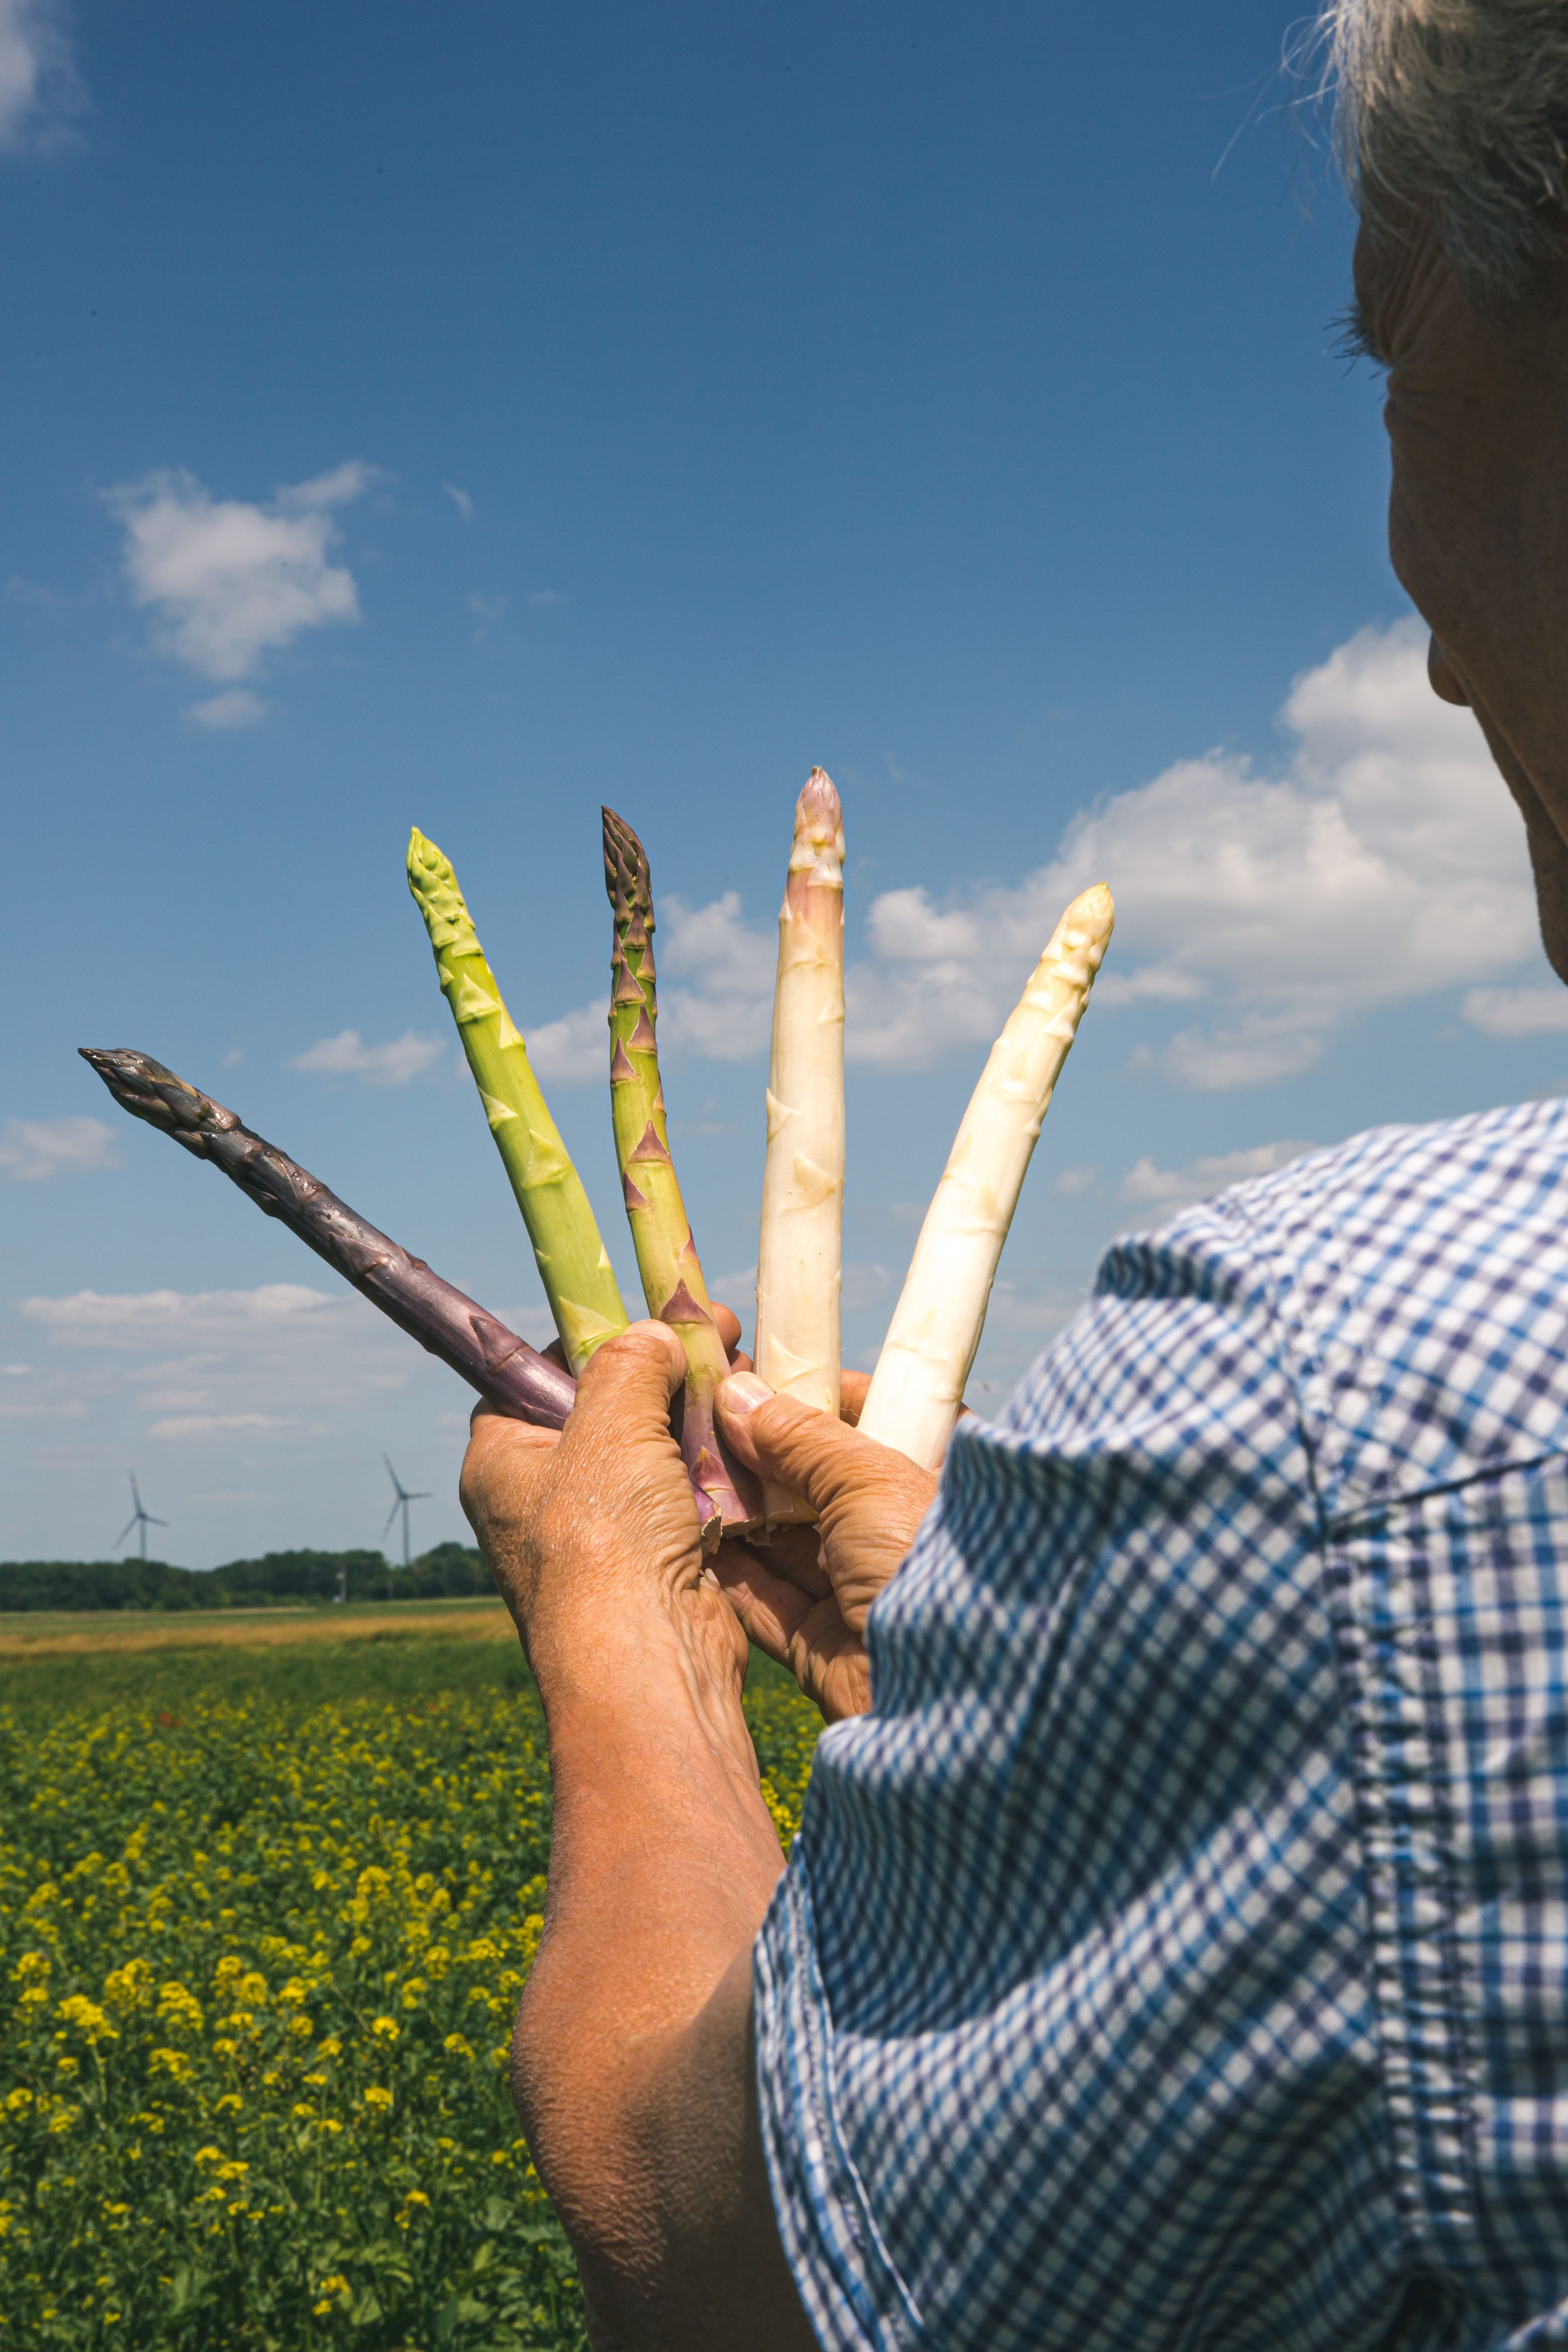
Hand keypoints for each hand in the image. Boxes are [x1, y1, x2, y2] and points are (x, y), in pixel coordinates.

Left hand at [461, 1321, 749, 1741]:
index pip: (531, 1377)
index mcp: (501, 1462)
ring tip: (743, 1373)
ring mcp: (601, 1538)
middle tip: (717, 1335)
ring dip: (697, 1417)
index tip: (641, 1314)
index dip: (586, 1341)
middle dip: (661, 1374)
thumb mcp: (611, 1426)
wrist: (647, 1663)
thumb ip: (628, 1366)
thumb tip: (652, 1337)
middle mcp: (541, 1501)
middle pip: (604, 1412)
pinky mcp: (655, 1564)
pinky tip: (752, 1437)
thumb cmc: (604, 1542)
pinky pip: (687, 1498)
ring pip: (652, 1454)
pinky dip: (718, 1469)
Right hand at [711, 1371, 937, 1721]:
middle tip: (700, 1423)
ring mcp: (863, 1595)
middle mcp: (901, 1536)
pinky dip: (729, 1574)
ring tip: (679, 1471)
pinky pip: (767, 1603)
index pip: (877, 1422)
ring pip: (786, 1543)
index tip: (762, 1378)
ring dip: (736, 1513)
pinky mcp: (825, 1649)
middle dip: (760, 1460)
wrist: (947, 1691)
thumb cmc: (923, 1556)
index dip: (820, 1398)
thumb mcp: (866, 1475)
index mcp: (936, 1482)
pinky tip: (686, 1537)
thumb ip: (799, 1436)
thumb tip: (738, 1395)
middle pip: (818, 1486)